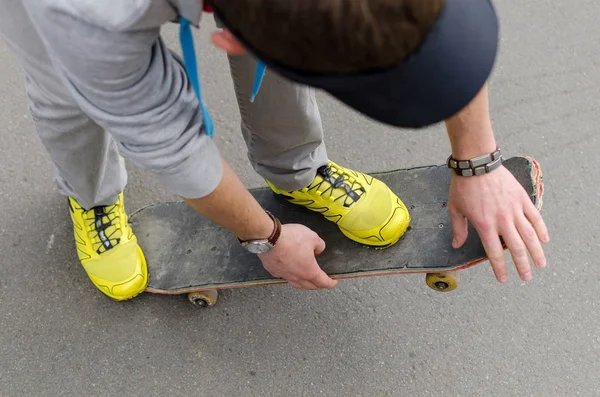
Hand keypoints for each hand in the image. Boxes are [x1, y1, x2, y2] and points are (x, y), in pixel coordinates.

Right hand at [258, 224, 337, 289]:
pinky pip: (285, 277)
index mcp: (309, 271)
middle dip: (317, 285)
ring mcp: (284, 275)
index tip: (333, 282)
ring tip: (307, 280)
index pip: (323, 282)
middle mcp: (297, 277)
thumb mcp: (312, 237)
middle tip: (321, 282)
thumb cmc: (291, 238)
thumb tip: (318, 250)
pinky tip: (290, 271)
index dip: (330, 283)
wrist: (268, 239)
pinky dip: (290, 276)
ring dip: (304, 284)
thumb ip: (319, 245)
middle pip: (309, 286)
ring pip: (296, 284)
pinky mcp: (273, 271)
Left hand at [448, 165, 549, 282]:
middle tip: (526, 278)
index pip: (494, 253)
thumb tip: (456, 245)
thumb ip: (458, 229)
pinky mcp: (522, 199)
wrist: (477, 164)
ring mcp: (514, 210)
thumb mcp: (455, 209)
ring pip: (529, 236)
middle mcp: (502, 220)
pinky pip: (535, 217)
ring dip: (536, 252)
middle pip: (516, 248)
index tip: (503, 278)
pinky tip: (545, 240)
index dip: (500, 268)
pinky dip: (541, 229)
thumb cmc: (463, 186)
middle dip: (522, 266)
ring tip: (541, 264)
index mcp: (484, 225)